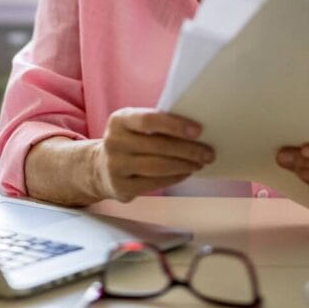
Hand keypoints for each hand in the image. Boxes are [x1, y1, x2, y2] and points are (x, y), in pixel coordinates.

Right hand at [93, 108, 213, 201]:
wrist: (100, 167)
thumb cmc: (130, 141)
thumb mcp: (134, 125)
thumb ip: (157, 123)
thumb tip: (195, 131)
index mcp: (119, 120)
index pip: (149, 120)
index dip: (174, 125)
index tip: (198, 131)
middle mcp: (114, 142)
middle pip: (157, 146)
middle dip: (188, 150)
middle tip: (208, 152)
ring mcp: (115, 166)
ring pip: (157, 166)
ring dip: (184, 165)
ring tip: (200, 163)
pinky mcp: (121, 187)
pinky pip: (154, 183)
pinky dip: (175, 178)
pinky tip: (186, 173)